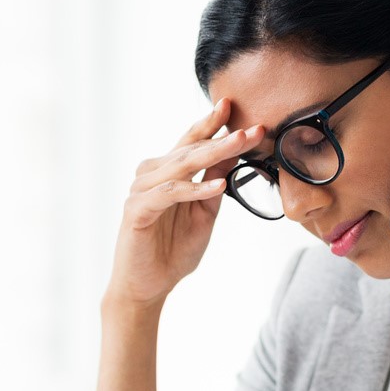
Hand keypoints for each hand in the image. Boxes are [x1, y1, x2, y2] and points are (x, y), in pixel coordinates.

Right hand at [105, 98, 264, 309]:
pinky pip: (168, 193)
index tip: (233, 105)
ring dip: (212, 153)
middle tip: (253, 127)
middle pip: (191, 149)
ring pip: (180, 165)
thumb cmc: (174, 249)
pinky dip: (193, 188)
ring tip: (240, 143)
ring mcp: (142, 190)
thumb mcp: (206, 211)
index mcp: (168, 172)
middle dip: (224, 137)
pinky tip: (216, 185)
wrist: (150, 286)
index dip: (212, 123)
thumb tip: (235, 152)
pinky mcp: (136, 210)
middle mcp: (152, 175)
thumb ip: (216, 181)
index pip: (192, 141)